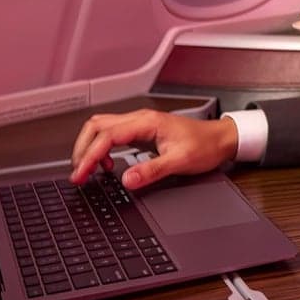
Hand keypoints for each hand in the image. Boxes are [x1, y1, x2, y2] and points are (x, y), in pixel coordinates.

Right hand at [69, 109, 237, 189]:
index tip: (81, 174)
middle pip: (97, 126)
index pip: (107, 136)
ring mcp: (140, 123)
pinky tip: (106, 164)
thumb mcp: (180, 162)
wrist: (221, 139)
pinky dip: (102, 148)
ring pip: (102, 128)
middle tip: (78, 173)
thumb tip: (127, 180)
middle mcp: (140, 119)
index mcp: (147, 123)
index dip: (89, 156)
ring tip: (87, 170)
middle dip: (82, 149)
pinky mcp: (141, 131)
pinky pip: (112, 134)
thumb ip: (152, 171)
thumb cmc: (205, 146)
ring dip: (90, 147)